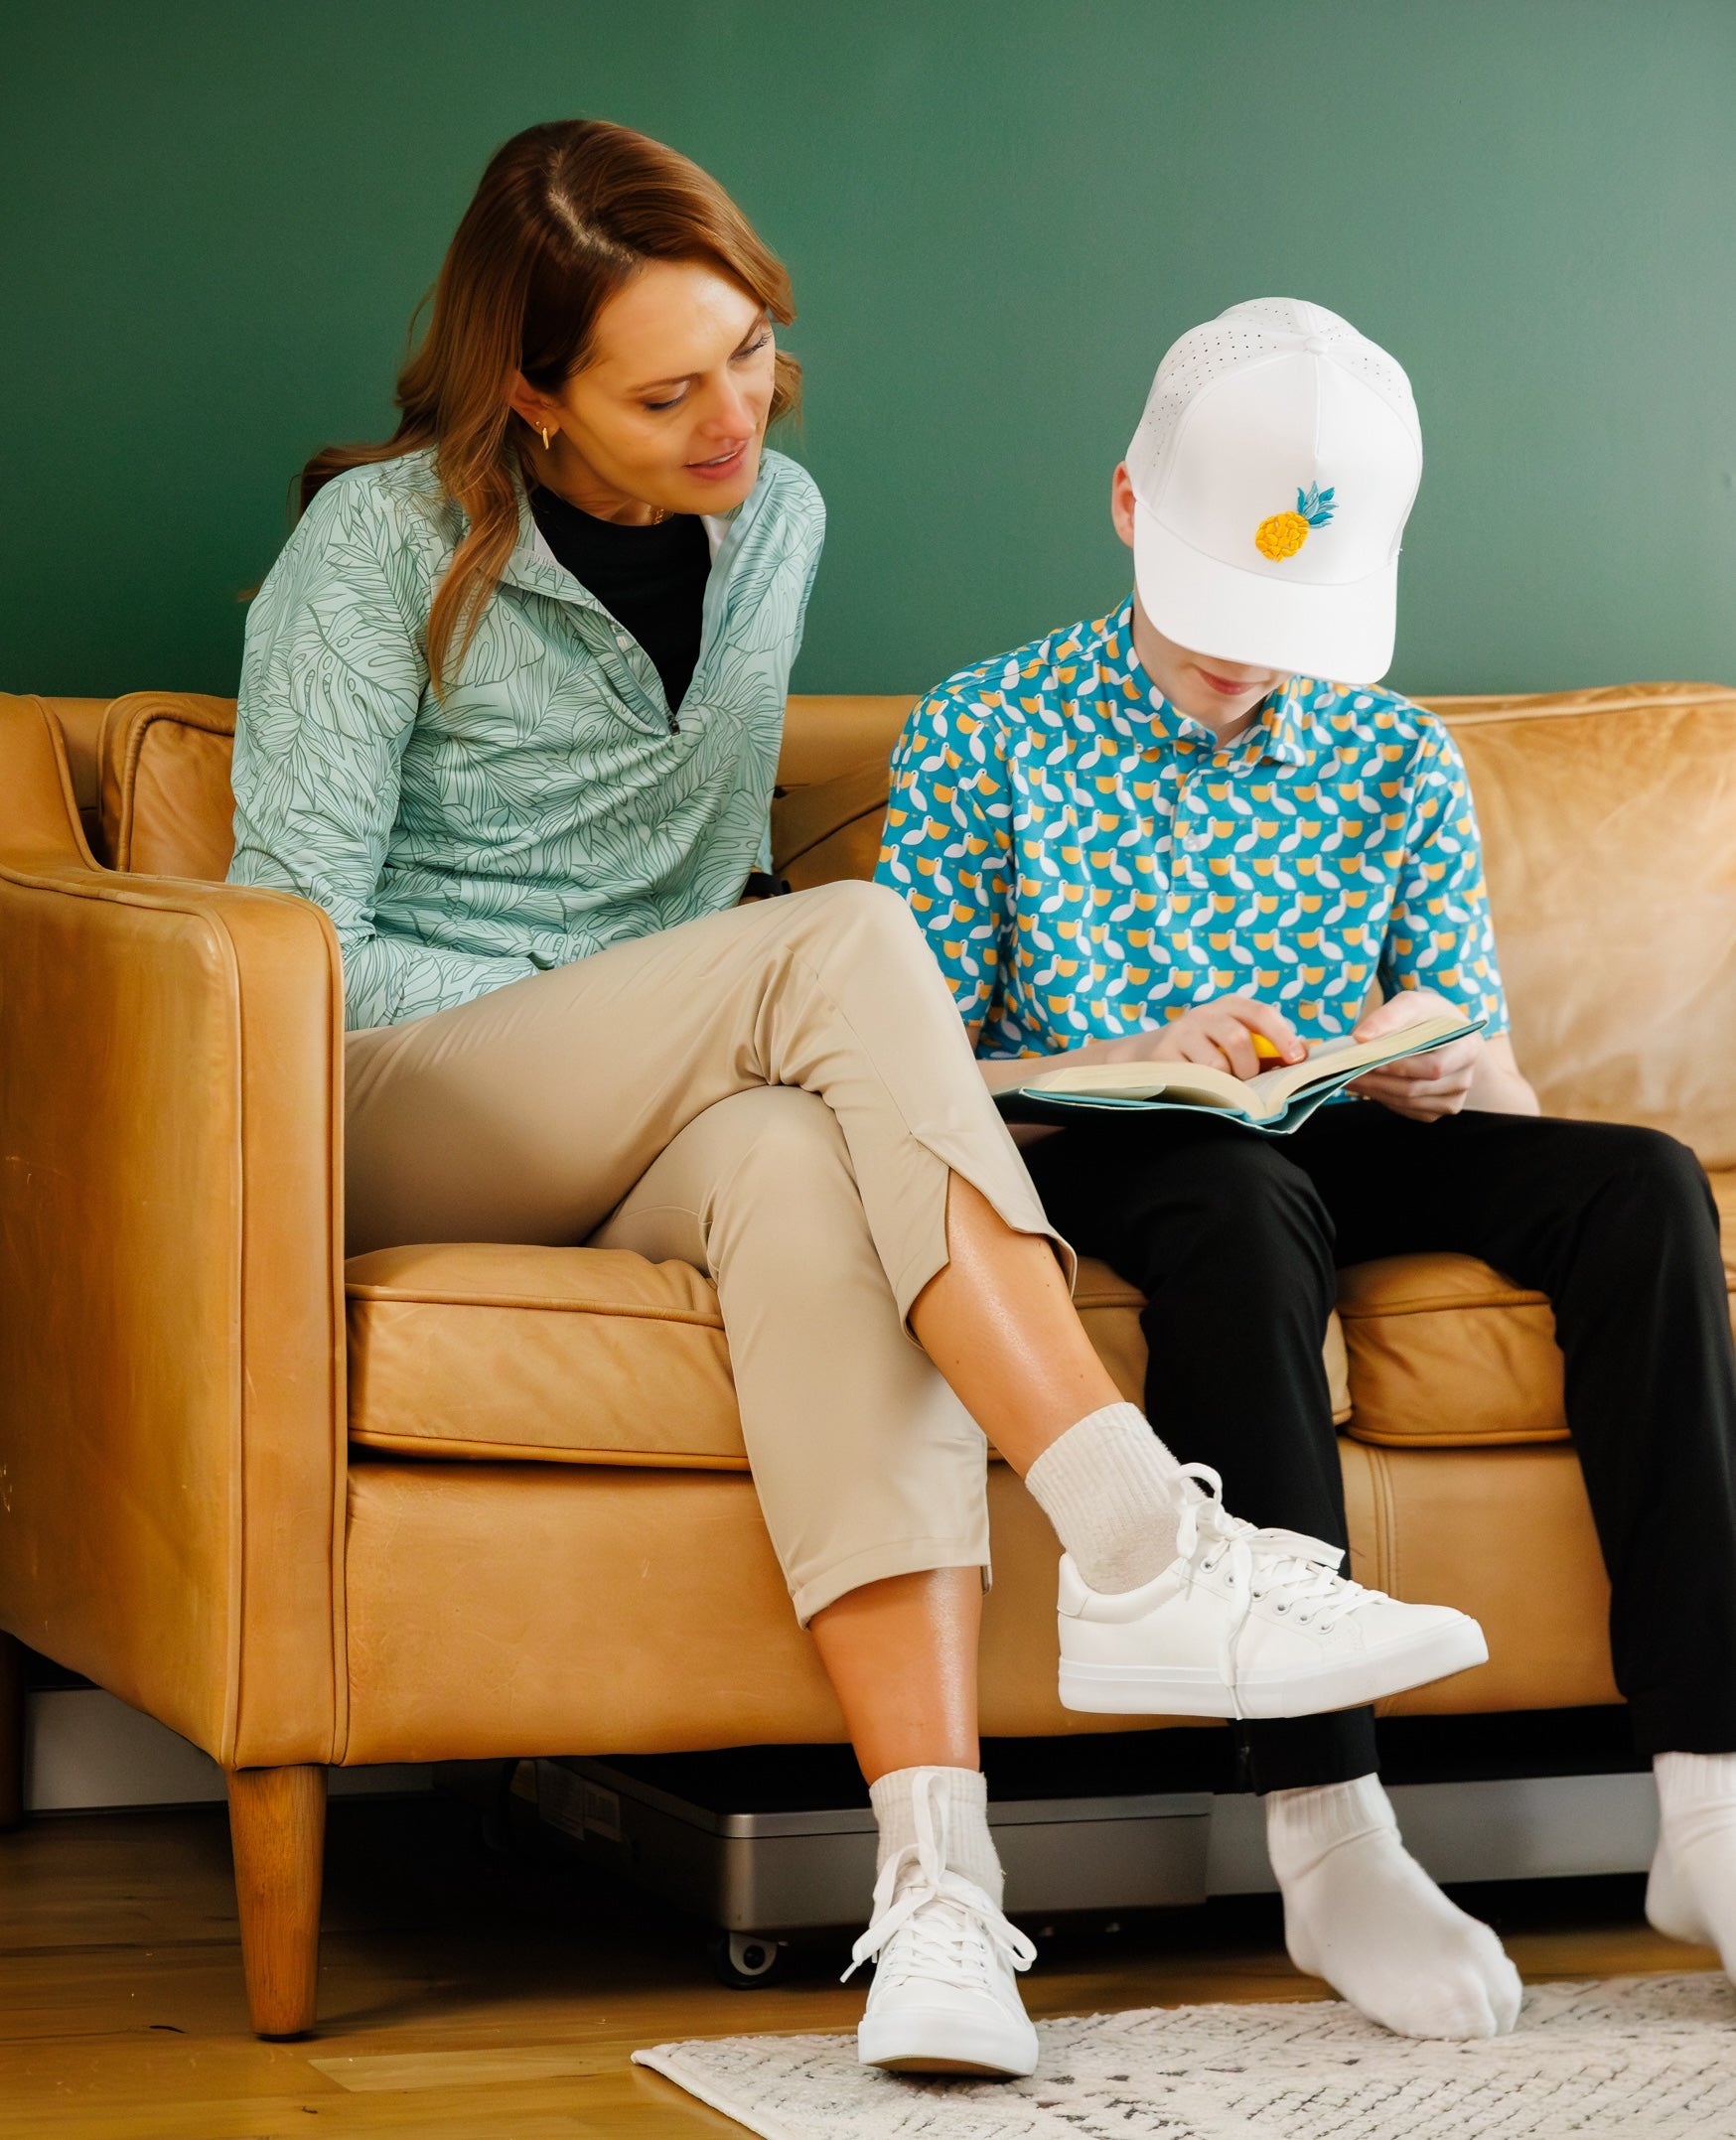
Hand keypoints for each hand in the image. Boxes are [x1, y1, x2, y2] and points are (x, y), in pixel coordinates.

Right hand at [1099, 996, 1305, 1082]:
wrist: (1146, 1055)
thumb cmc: (1204, 1051)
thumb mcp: (1233, 1040)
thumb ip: (1267, 1047)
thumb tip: (1305, 1055)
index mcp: (1229, 1006)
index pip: (1261, 1014)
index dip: (1283, 1036)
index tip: (1297, 1060)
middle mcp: (1205, 1013)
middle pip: (1238, 1038)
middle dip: (1250, 1068)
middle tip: (1250, 1083)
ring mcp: (1182, 1032)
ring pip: (1217, 1063)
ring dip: (1227, 1083)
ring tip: (1225, 1088)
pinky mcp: (1164, 1054)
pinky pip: (1195, 1078)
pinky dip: (1207, 1089)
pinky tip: (1204, 1090)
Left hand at [1349, 989, 1483, 1120]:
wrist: (1450, 1038)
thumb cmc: (1431, 1018)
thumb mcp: (1415, 1004)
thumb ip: (1389, 1016)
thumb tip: (1360, 1038)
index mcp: (1468, 1049)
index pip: (1433, 1067)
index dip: (1399, 1066)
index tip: (1367, 1058)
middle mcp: (1465, 1079)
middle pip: (1415, 1088)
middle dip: (1376, 1080)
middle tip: (1345, 1070)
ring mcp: (1452, 1099)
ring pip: (1407, 1102)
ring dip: (1373, 1091)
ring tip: (1347, 1076)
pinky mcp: (1436, 1110)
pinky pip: (1405, 1109)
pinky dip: (1382, 1098)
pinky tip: (1366, 1085)